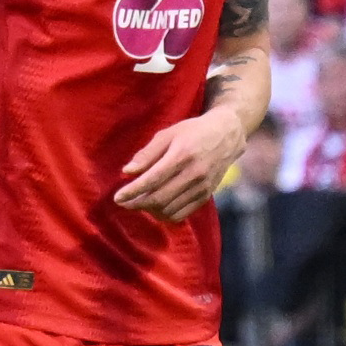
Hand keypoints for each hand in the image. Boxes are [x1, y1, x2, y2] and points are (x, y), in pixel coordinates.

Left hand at [113, 106, 249, 220]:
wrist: (228, 135)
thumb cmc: (193, 131)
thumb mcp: (168, 133)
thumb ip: (147, 153)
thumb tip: (127, 172)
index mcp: (182, 155)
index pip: (152, 180)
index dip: (132, 191)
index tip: (117, 197)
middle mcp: (194, 174)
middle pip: (160, 198)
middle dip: (137, 204)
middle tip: (123, 203)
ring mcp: (202, 186)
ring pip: (170, 209)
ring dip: (150, 210)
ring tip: (139, 203)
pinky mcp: (207, 195)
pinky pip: (182, 214)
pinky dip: (165, 214)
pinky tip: (156, 207)